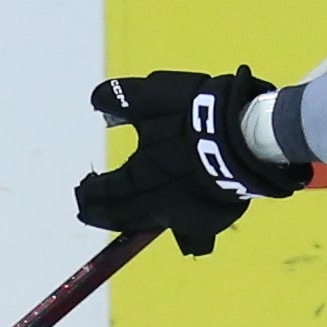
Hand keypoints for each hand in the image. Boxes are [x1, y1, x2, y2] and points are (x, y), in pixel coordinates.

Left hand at [75, 67, 305, 255]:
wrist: (246, 134)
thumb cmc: (195, 114)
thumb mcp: (152, 96)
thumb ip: (122, 98)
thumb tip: (97, 101)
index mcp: (138, 177)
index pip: (105, 190)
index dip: (90, 191)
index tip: (81, 190)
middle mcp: (157, 202)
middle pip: (123, 214)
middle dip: (102, 213)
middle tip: (88, 211)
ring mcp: (186, 213)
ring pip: (151, 223)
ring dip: (132, 220)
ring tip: (123, 217)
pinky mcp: (211, 216)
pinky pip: (185, 230)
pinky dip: (172, 227)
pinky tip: (171, 223)